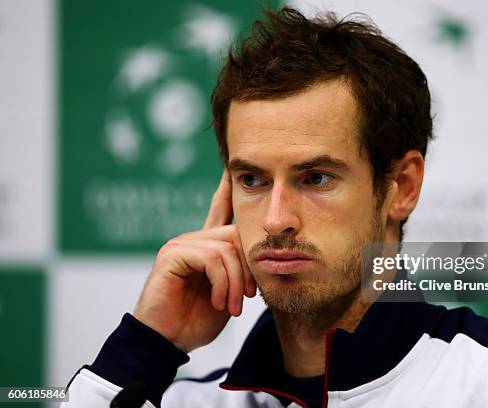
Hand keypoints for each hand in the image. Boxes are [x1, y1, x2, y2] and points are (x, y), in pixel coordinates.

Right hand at [133, 170, 255, 352]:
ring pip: (227, 248)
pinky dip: (222, 283)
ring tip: (232, 306)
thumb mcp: (229, 293)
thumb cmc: (197, 320)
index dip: (227, 189)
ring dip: (236, 282)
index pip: (220, 210)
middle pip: (237, 234)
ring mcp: (181, 245)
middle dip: (249, 268)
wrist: (168, 343)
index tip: (233, 168)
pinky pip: (211, 258)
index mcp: (206, 247)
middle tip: (249, 296)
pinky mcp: (172, 255)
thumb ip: (239, 271)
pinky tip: (219, 302)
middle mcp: (193, 240)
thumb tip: (262, 257)